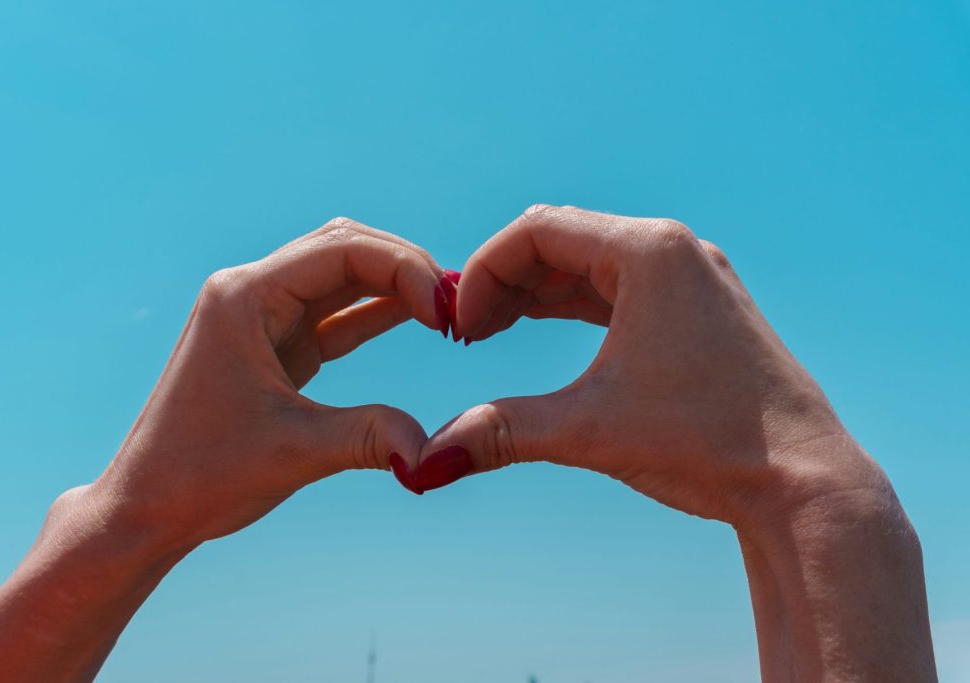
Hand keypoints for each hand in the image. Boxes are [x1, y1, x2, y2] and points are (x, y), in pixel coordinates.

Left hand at [95, 218, 450, 546]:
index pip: (341, 251)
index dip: (404, 270)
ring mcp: (262, 315)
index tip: (446, 312)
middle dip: (406, 268)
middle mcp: (250, 292)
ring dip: (396, 285)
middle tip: (458, 304)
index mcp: (243, 298)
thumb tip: (431, 452)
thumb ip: (368, 438)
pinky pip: (336, 310)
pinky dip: (378, 312)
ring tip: (448, 310)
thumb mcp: (293, 452)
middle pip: (344, 247)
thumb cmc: (200, 475)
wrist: (147, 507)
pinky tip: (420, 318)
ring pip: (342, 274)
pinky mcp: (275, 342)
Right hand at [407, 203, 875, 522]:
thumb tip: (425, 463)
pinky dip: (571, 306)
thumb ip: (501, 432)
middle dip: (503, 282)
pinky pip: (617, 289)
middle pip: (561, 241)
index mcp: (650, 252)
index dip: (482, 272)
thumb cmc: (709, 442)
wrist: (803, 482)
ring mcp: (692, 279)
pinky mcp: (699, 310)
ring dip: (534, 294)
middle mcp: (674, 250)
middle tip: (465, 334)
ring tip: (488, 333)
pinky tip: (540, 331)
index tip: (456, 328)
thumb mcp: (589, 430)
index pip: (537, 231)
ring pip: (589, 265)